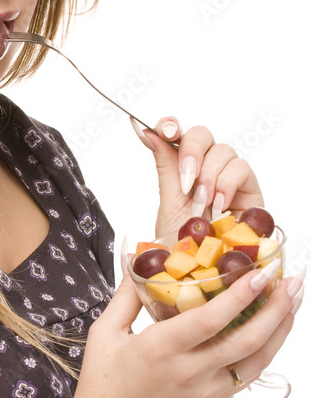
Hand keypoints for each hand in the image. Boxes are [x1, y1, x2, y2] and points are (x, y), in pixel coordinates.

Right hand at [71, 262, 297, 397]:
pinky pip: (246, 374)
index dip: (240, 296)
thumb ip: (125, 296)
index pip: (209, 320)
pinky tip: (274, 330)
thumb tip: (135, 256)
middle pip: (246, 340)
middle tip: (293, 280)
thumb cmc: (100, 387)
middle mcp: (188, 372)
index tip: (262, 272)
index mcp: (159, 350)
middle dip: (276, 308)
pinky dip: (266, 350)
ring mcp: (204, 391)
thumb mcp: (104, 335)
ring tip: (294, 300)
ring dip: (281, 329)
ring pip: (256, 360)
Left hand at [131, 117, 263, 237]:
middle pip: (202, 134)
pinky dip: (227, 185)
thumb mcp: (169, 203)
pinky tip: (220, 207)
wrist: (207, 271)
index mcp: (182, 168)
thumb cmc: (188, 243)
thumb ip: (165, 167)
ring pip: (223, 150)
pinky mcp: (250, 188)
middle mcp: (206, 168)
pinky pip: (241, 167)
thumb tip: (148, 132)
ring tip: (202, 205)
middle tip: (186, 178)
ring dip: (208, 177)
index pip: (178, 134)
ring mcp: (229, 176)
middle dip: (191, 151)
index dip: (170, 125)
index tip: (161, 130)